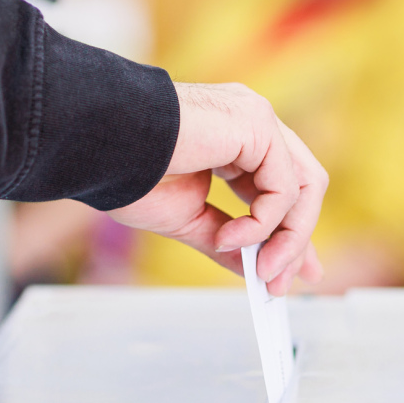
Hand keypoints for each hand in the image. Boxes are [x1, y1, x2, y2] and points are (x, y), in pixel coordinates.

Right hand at [109, 83, 327, 295]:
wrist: (101, 147)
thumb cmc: (129, 172)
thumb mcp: (188, 219)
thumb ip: (228, 241)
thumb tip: (257, 269)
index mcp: (235, 139)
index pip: (280, 186)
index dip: (291, 231)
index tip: (291, 272)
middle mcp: (252, 124)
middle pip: (300, 187)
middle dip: (295, 239)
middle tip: (278, 283)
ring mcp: (257, 119)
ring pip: (302, 187)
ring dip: (288, 238)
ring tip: (261, 271)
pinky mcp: (257, 123)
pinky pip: (283, 187)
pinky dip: (264, 223)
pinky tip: (230, 238)